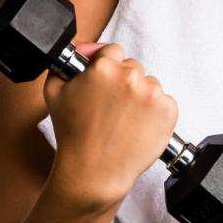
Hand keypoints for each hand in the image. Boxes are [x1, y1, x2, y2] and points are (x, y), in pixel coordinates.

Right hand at [42, 42, 177, 213]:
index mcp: (104, 67)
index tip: (103, 80)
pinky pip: (163, 102)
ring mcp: (152, 93)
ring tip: (123, 120)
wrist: (94, 171)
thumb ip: (65, 64)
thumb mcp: (54, 92)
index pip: (112, 50)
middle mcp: (131, 76)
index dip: (106, 65)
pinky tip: (137, 126)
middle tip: (110, 106)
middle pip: (132, 67)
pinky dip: (154, 112)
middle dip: (122, 82)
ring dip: (139, 96)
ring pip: (149, 84)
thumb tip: (83, 50)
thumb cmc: (73, 135)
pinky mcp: (168, 110)